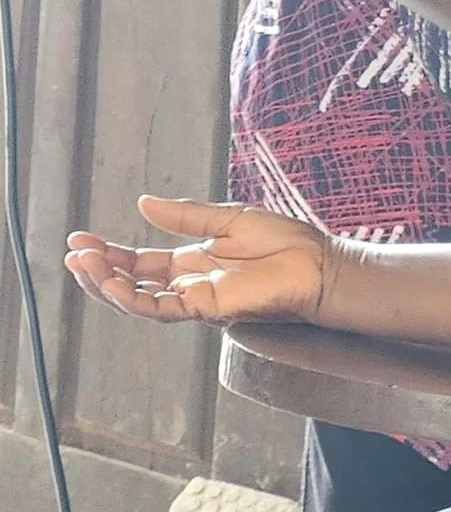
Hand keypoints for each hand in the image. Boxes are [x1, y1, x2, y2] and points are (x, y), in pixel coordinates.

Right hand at [65, 195, 331, 325]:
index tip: (81, 240)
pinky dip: (132, 298)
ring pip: (138, 300)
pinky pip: (160, 309)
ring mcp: (195, 298)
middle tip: (72, 254)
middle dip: (100, 270)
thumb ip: (185, 216)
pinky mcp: (205, 308)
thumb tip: (144, 202)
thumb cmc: (284, 243)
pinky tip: (111, 283)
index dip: (110, 253)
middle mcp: (189, 283)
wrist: (316, 266)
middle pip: (132, 282)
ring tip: (81, 265)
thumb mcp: (228, 219)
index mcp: (193, 260)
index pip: (141, 261)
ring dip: (106, 284)